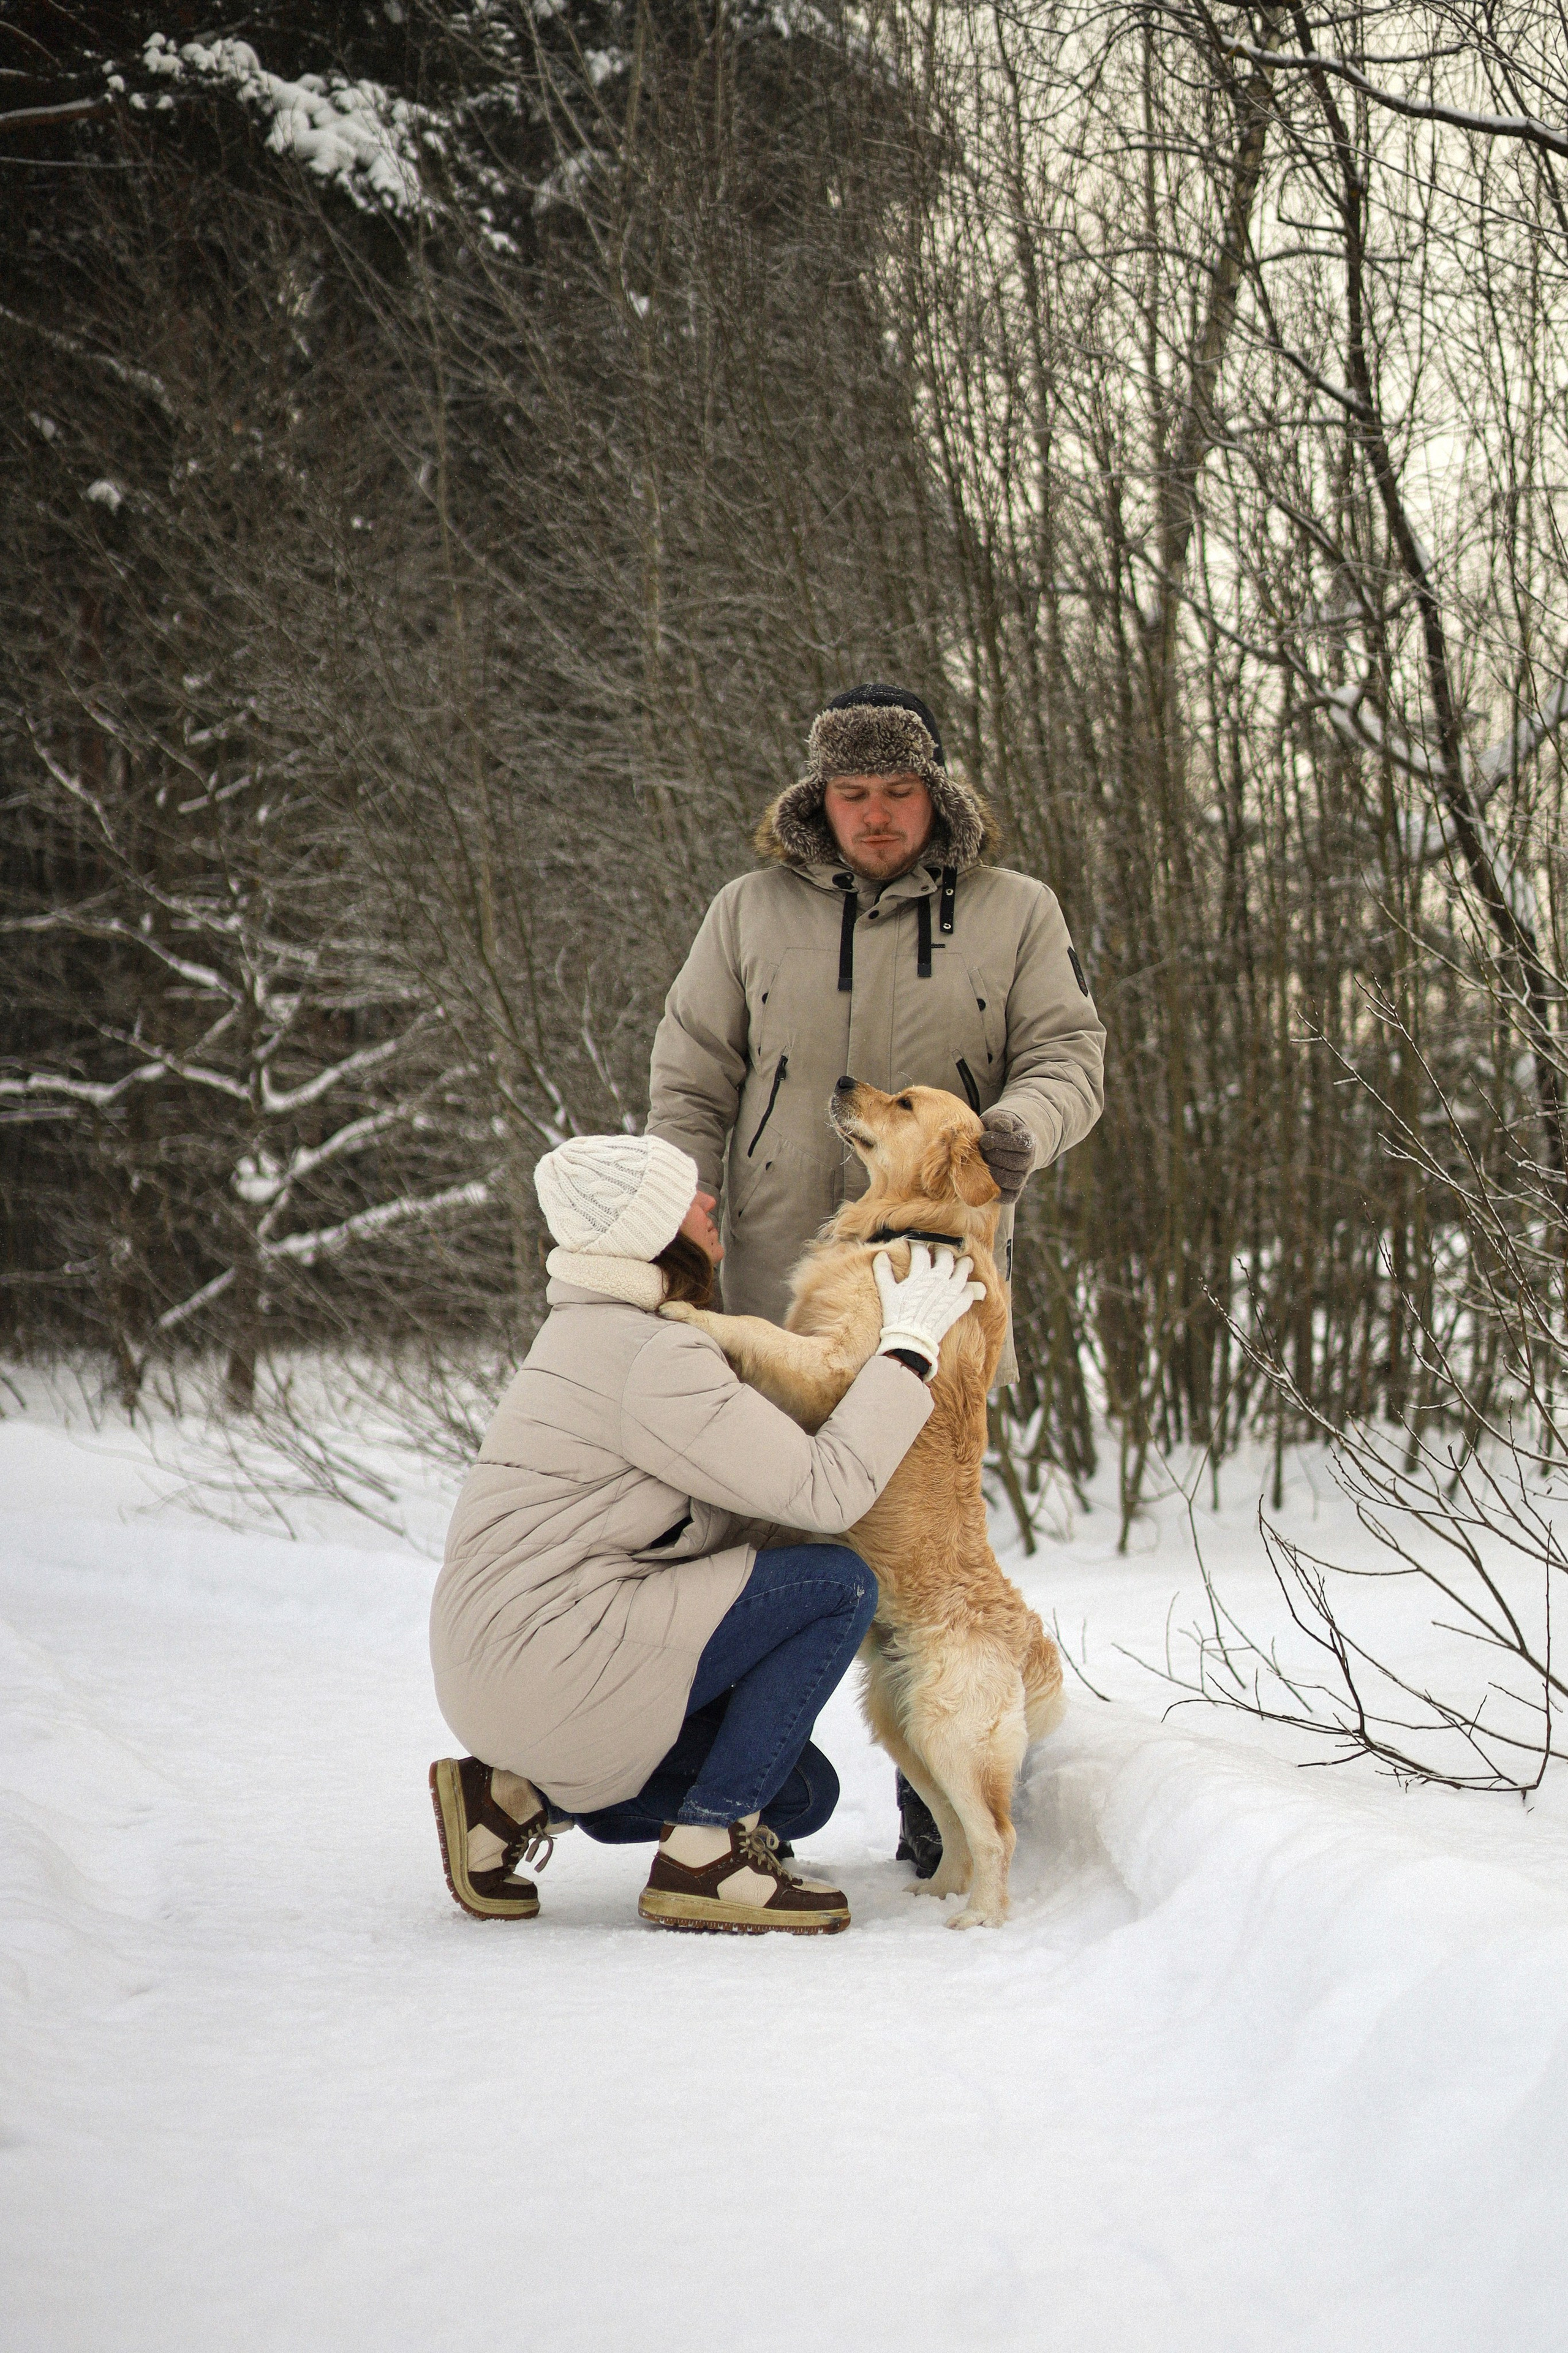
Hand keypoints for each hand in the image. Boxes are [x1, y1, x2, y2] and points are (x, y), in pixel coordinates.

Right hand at [873, 1241, 986, 1376]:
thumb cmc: (897, 1316)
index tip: (916, 1244)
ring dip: (963, 1264)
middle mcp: (939, 1279)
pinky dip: (969, 1288)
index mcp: (921, 1274)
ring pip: (963, 1271)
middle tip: (939, 1250)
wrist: (911, 1340)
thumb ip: (883, 1271)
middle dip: (942, 1250)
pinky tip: (966, 1287)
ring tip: (963, 1262)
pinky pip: (969, 1293)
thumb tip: (881, 1254)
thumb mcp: (887, 1292)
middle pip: (945, 1257)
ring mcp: (951, 1292)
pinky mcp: (958, 1307)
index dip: (918, 1245)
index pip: (921, 1252)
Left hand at [977, 1108, 1034, 1203]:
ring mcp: (1023, 1176)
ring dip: (995, 1174)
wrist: (1001, 1143)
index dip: (1000, 1141)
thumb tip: (1001, 1126)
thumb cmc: (996, 1129)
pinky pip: (1009, 1196)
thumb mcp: (997, 1119)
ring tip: (982, 1166)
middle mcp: (1029, 1160)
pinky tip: (984, 1182)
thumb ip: (999, 1120)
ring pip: (1013, 1180)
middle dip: (994, 1157)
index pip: (1020, 1143)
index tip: (985, 1138)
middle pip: (1016, 1163)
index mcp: (1028, 1141)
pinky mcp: (1014, 1190)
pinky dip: (997, 1193)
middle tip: (981, 1152)